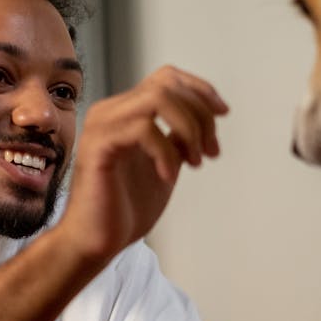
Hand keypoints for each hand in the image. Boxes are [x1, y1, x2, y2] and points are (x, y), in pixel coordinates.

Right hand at [56, 66, 227, 263]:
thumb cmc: (124, 210)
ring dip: (187, 129)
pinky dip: (166, 152)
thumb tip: (203, 120)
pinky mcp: (98, 145)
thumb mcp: (164, 165)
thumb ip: (177, 139)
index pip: (166, 78)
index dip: (200, 89)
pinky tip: (168, 177)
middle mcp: (110, 112)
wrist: (96, 242)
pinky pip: (144, 128)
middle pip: (167, 85)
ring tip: (193, 162)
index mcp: (124, 113)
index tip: (223, 114)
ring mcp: (102, 126)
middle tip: (209, 151)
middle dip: (200, 115)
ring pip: (157, 98)